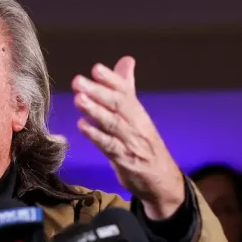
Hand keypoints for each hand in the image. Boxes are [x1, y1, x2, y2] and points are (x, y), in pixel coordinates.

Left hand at [72, 56, 183, 219]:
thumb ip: (127, 88)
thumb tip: (126, 60)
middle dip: (98, 91)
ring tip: (79, 99)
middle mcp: (137, 124)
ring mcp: (132, 143)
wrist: (162, 180)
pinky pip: (110, 147)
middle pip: (118, 105)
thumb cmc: (145, 145)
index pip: (125, 91)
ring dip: (95, 111)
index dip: (111, 79)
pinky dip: (96, 136)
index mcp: (138, 112)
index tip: (96, 68)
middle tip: (78, 81)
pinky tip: (82, 126)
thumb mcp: (136, 115)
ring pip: (113, 123)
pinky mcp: (126, 160)